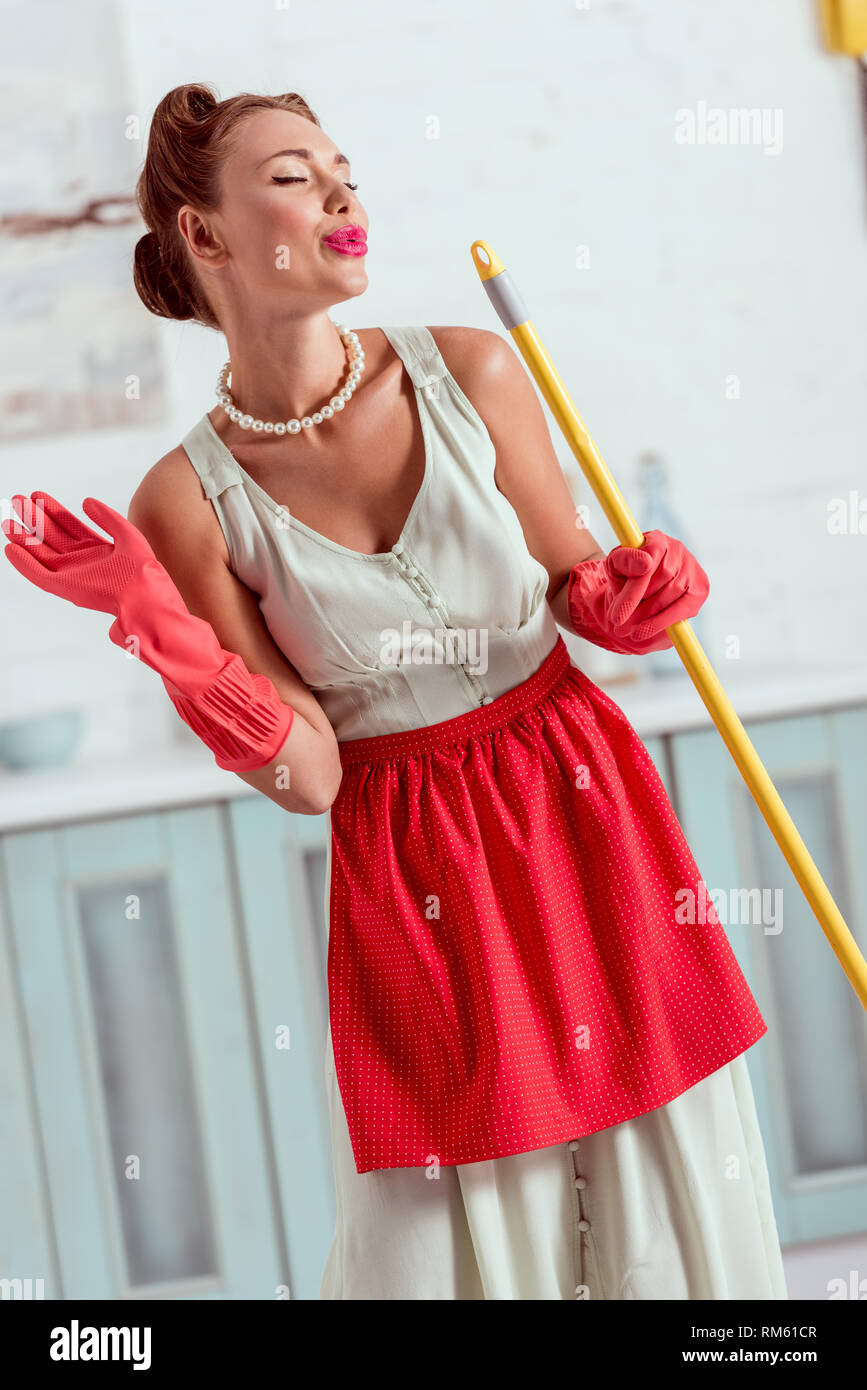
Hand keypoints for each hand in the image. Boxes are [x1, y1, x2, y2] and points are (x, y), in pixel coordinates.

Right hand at [2, 491, 157, 616]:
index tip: (37, 495)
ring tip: (7, 521)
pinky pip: (37, 574)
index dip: (52, 510)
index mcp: (96, 549)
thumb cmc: (141, 567)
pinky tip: (11, 548)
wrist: (143, 592)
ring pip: (40, 553)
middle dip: (34, 519)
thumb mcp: (126, 532)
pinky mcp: (64, 587)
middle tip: (16, 500)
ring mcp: (71, 574)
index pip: (68, 526)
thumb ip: (106, 516)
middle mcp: (81, 561)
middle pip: (51, 536)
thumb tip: (86, 501)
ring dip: (23, 538)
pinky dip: (23, 563)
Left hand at [602, 529, 708, 642]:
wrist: (638, 592)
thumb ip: (624, 561)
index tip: (617, 613)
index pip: (649, 559)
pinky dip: (663, 622)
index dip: (634, 588)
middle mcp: (677, 549)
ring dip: (648, 616)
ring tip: (626, 630)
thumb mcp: (615, 567)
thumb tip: (645, 563)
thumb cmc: (625, 576)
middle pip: (663, 577)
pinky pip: (684, 608)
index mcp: (656, 539)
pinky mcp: (701, 588)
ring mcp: (692, 568)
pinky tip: (644, 632)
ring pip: (672, 594)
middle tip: (618, 624)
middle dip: (639, 605)